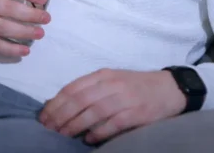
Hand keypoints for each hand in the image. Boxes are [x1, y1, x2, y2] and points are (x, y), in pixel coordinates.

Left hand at [38, 69, 186, 144]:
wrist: (169, 88)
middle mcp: (112, 84)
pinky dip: (99, 132)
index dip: (56, 103)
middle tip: (49, 129)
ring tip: (63, 135)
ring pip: (93, 112)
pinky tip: (88, 139)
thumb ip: (90, 89)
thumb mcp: (112, 80)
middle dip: (60, 116)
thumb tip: (61, 104)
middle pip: (79, 100)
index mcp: (103, 74)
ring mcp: (125, 98)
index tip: (44, 116)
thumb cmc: (135, 86)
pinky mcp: (136, 113)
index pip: (73, 88)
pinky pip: (113, 123)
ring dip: (75, 125)